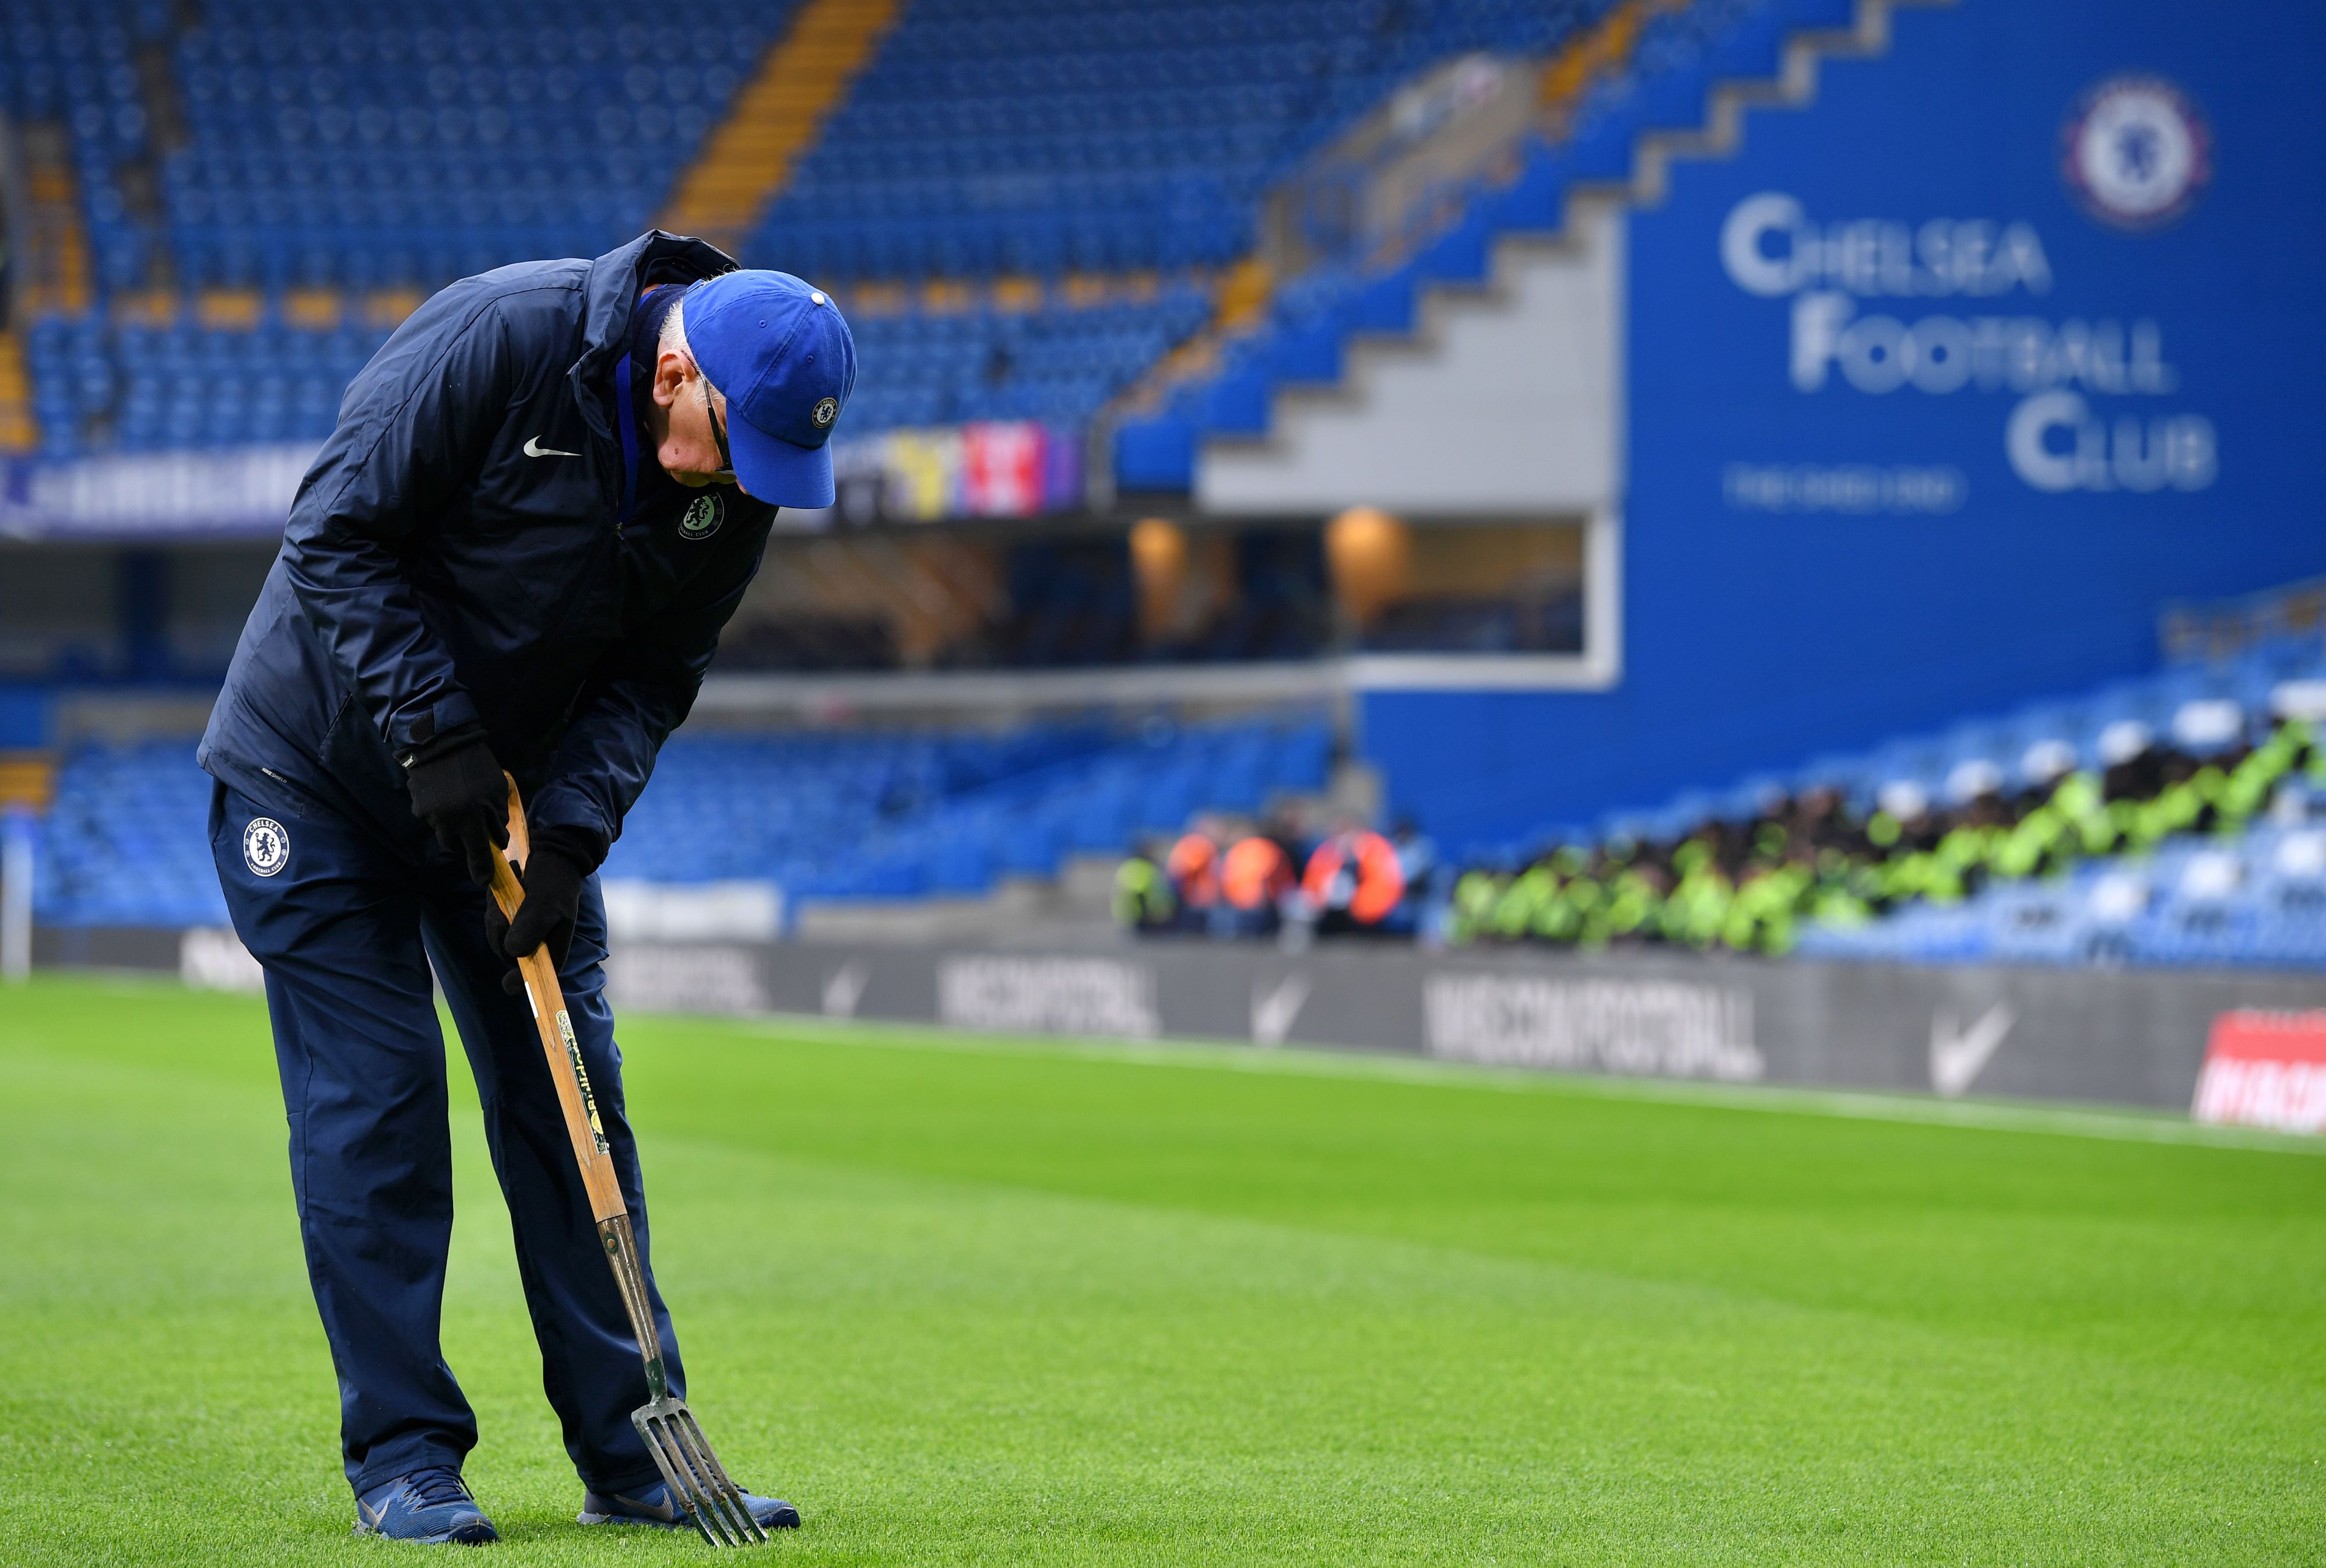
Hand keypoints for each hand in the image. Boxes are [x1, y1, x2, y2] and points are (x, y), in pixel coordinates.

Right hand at [402, 725, 507, 886]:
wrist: (441, 740)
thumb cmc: (477, 765)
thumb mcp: (497, 791)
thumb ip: (497, 819)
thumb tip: (496, 839)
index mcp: (470, 819)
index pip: (477, 854)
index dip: (482, 870)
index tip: (485, 881)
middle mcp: (446, 822)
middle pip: (455, 846)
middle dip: (465, 841)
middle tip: (474, 825)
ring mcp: (427, 814)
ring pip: (441, 831)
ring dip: (451, 824)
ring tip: (459, 801)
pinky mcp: (415, 804)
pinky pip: (430, 816)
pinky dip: (439, 811)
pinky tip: (445, 792)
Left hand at [485, 840, 585, 994]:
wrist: (552, 855)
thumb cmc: (555, 882)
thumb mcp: (547, 904)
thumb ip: (532, 927)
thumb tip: (513, 953)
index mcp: (552, 946)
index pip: (538, 973)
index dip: (522, 982)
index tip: (508, 985)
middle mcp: (536, 942)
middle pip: (508, 952)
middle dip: (500, 930)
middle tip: (506, 906)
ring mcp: (521, 930)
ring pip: (497, 933)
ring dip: (498, 911)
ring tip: (513, 886)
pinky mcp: (509, 917)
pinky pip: (493, 917)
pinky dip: (495, 902)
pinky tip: (510, 884)